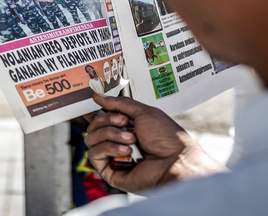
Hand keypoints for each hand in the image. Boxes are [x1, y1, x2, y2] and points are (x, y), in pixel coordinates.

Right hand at [84, 93, 225, 193]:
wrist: (175, 161)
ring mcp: (113, 156)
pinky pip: (94, 155)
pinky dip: (108, 148)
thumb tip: (98, 96)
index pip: (102, 118)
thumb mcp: (144, 112)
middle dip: (107, 120)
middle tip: (125, 122)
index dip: (96, 110)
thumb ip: (119, 103)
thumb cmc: (167, 139)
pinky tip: (126, 150)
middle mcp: (118, 142)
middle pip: (94, 126)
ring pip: (92, 139)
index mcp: (127, 128)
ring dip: (110, 134)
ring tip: (131, 139)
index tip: (94, 101)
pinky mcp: (110, 171)